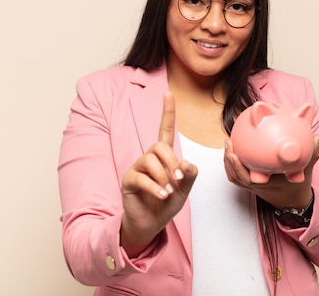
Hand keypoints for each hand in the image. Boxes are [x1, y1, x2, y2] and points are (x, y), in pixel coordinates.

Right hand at [120, 92, 197, 256]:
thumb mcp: (184, 190)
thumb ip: (189, 176)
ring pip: (150, 160)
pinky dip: (154, 187)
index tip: (168, 93)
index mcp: (163, 157)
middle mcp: (149, 158)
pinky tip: (161, 195)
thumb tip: (187, 163)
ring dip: (163, 176)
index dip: (167, 112)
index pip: (165, 129)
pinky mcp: (129, 180)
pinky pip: (141, 177)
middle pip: (159, 146)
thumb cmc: (166, 204)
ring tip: (168, 192)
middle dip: (172, 162)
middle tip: (178, 179)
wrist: (150, 225)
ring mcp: (137, 168)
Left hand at [223, 135, 318, 208]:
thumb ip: (312, 154)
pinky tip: (234, 149)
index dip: (237, 167)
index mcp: (267, 184)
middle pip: (236, 176)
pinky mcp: (252, 184)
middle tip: (228, 142)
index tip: (234, 154)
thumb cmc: (298, 185)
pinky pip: (238, 176)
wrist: (294, 202)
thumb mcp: (306, 170)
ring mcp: (253, 187)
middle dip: (229, 160)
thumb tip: (316, 137)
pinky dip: (233, 165)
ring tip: (228, 143)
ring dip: (228, 162)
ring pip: (234, 176)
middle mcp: (257, 186)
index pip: (248, 178)